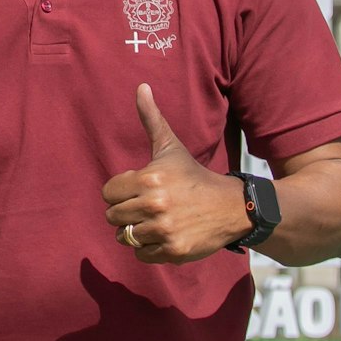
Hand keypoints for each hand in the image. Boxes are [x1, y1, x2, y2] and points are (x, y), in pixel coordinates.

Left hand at [102, 85, 251, 263]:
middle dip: (127, 212)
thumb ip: (151, 119)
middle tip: (148, 207)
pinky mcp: (172, 251)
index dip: (121, 191)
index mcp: (148, 178)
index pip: (108, 193)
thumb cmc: (194, 176)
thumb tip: (141, 87)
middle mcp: (154, 205)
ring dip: (136, 231)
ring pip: (124, 237)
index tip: (139, 190)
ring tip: (155, 221)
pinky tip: (164, 235)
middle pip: (113, 216)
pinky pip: (141, 254)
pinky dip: (148, 248)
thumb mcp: (171, 147)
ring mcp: (163, 230)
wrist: (232, 206)